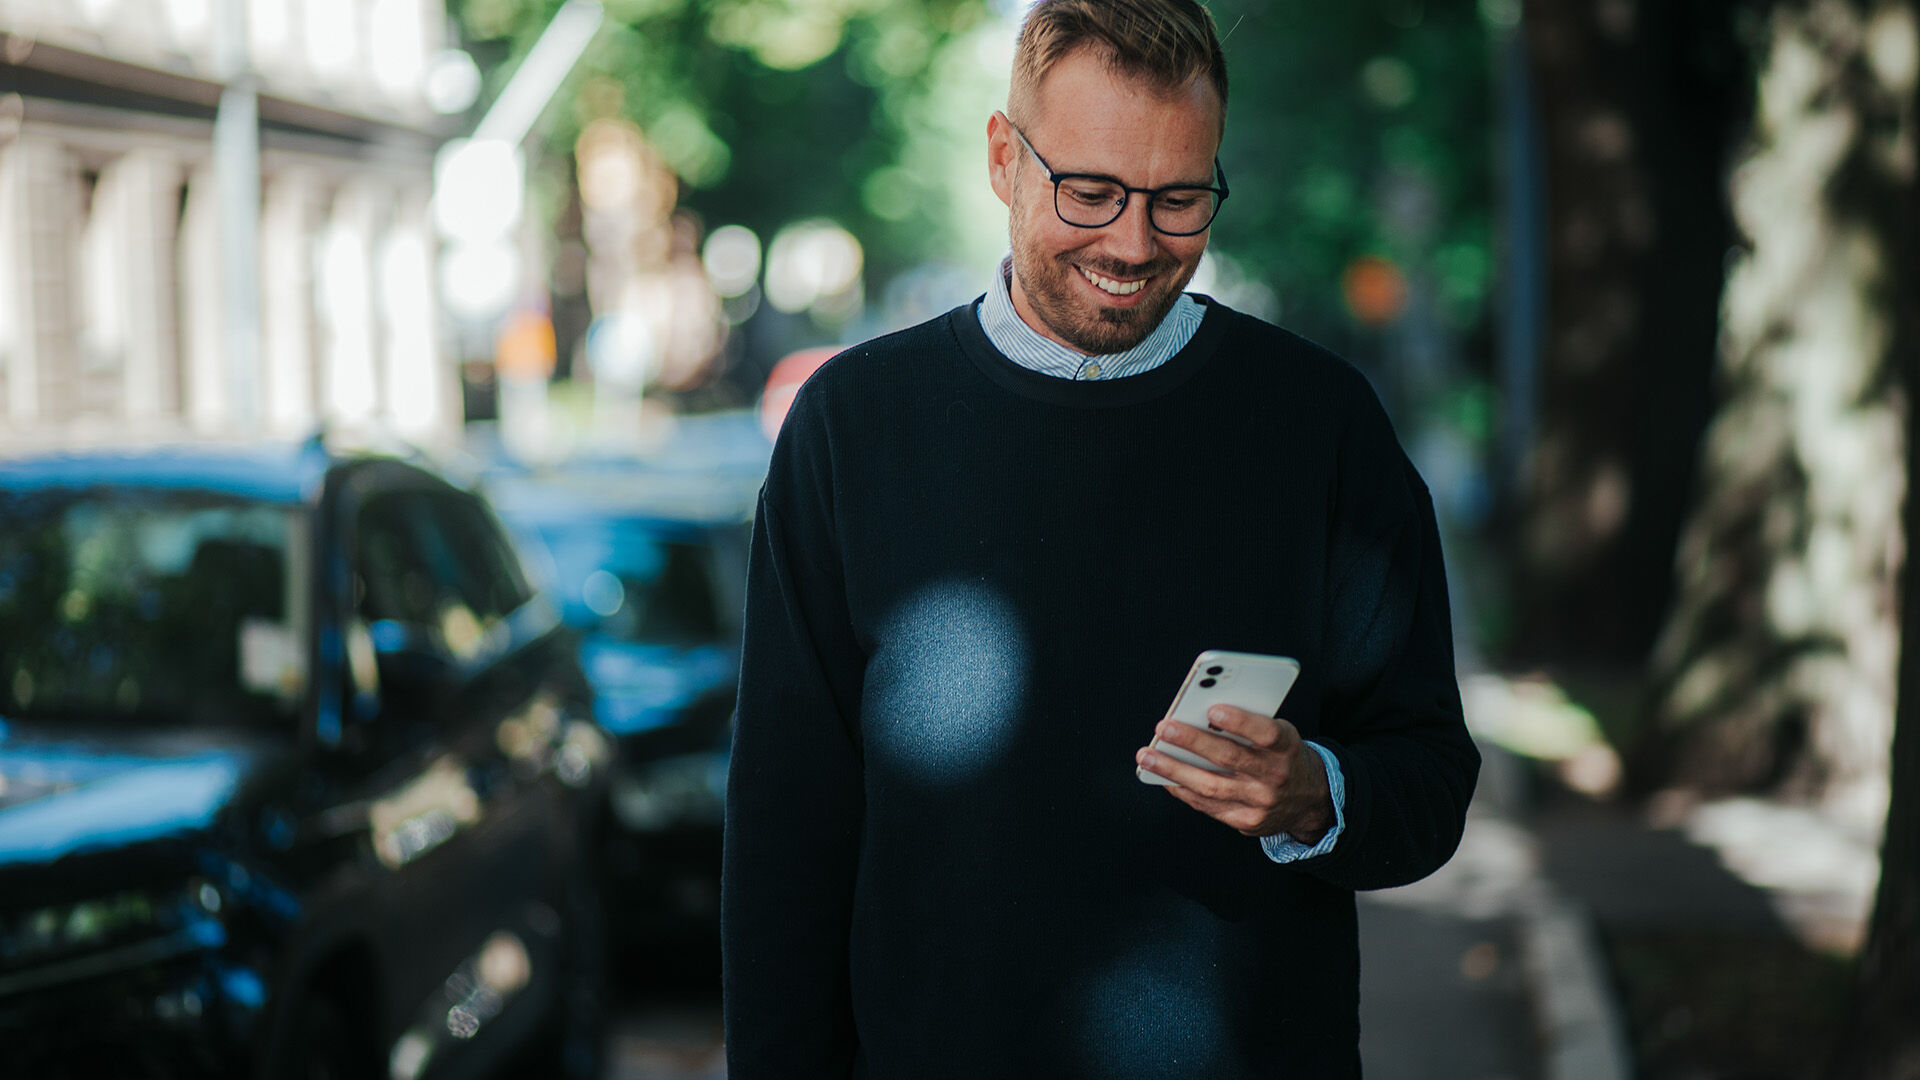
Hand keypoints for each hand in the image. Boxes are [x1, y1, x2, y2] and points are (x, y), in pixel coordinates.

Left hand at [1135, 704, 1334, 842]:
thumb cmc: (1283, 755)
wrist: (1310, 799)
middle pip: (1229, 758)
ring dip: (1174, 770)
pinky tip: (1165, 778)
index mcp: (1287, 747)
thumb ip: (1249, 725)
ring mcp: (1262, 803)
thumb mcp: (1279, 734)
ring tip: (1147, 757)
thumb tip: (1200, 716)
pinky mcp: (1248, 822)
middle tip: (1163, 728)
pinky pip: (1209, 806)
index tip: (1212, 710)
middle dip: (1192, 742)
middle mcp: (1276, 777)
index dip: (1240, 722)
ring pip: (1211, 786)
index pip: (1265, 734)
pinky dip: (1183, 791)